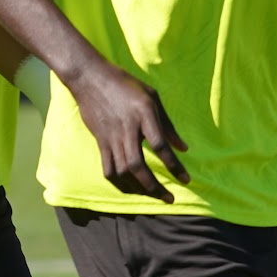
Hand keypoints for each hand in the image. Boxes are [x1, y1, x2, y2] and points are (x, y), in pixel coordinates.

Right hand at [68, 60, 189, 201]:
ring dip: (139, 188)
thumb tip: (183, 148)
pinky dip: (120, 183)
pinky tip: (131, 187)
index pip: (160, 146)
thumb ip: (168, 124)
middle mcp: (127, 128)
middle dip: (154, 186)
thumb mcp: (152, 97)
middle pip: (138, 165)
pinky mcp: (100, 141)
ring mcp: (111, 136)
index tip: (186, 180)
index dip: (174, 165)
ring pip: (123, 171)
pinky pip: (108, 169)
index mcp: (143, 114)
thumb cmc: (125, 84)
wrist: (90, 78)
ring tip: (153, 195)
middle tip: (169, 198)